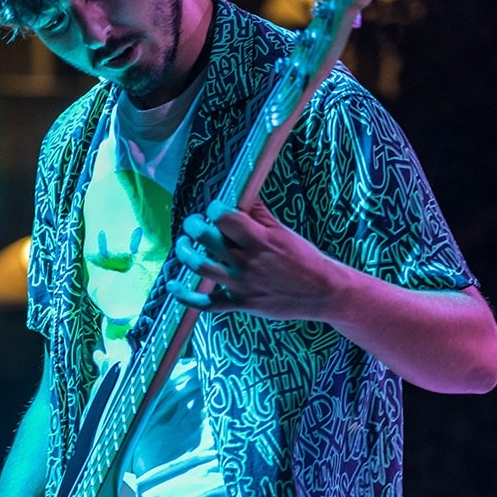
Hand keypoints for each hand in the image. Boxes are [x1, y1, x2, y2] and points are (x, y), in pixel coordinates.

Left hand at [167, 198, 334, 320]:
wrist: (323, 292)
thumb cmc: (305, 259)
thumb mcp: (284, 232)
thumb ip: (260, 215)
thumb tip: (242, 193)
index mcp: (259, 239)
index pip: (223, 217)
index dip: (213, 210)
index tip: (214, 211)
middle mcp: (246, 261)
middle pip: (205, 239)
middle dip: (193, 226)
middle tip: (194, 224)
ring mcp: (241, 284)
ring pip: (199, 267)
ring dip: (184, 253)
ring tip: (182, 245)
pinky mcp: (240, 303)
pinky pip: (206, 303)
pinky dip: (185, 296)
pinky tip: (173, 285)